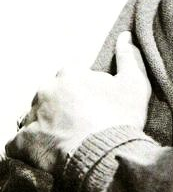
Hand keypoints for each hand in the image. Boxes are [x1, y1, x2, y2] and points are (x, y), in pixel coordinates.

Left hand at [5, 32, 150, 174]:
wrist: (105, 156)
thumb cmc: (121, 117)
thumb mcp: (134, 83)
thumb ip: (127, 56)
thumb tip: (125, 35)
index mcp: (70, 74)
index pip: (71, 73)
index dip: (83, 86)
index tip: (93, 100)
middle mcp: (46, 90)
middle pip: (50, 93)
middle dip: (61, 103)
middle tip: (79, 119)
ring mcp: (32, 116)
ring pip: (34, 115)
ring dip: (45, 123)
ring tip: (64, 136)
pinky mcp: (22, 142)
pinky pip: (19, 141)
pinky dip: (30, 144)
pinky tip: (47, 148)